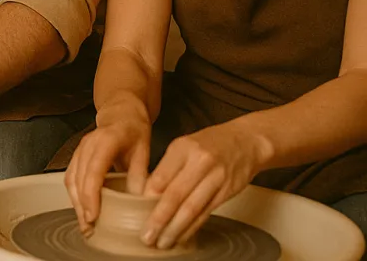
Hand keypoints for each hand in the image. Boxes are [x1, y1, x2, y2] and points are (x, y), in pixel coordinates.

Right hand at [64, 103, 152, 236]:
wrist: (121, 113)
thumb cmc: (134, 131)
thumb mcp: (143, 152)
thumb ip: (139, 176)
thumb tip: (139, 203)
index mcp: (107, 141)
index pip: (94, 171)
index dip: (91, 195)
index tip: (93, 215)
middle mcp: (88, 144)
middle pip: (79, 178)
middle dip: (82, 205)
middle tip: (89, 227)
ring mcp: (79, 149)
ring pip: (71, 179)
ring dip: (76, 203)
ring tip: (85, 223)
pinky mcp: (76, 155)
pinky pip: (70, 177)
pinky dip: (74, 195)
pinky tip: (81, 209)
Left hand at [140, 122, 269, 249]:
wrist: (247, 141)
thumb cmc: (209, 144)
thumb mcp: (183, 146)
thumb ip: (167, 168)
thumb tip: (146, 193)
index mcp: (183, 148)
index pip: (161, 177)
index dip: (148, 198)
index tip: (136, 213)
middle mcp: (200, 162)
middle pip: (176, 195)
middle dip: (159, 219)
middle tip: (147, 236)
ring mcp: (216, 177)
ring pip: (192, 208)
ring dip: (176, 229)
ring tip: (163, 242)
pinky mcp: (227, 191)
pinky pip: (206, 212)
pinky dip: (193, 227)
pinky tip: (182, 236)